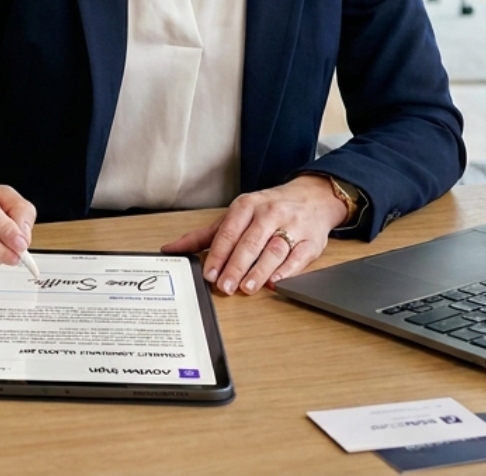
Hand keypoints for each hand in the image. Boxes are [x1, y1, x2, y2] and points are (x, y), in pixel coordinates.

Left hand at [160, 176, 349, 295]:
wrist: (313, 196)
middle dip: (236, 266)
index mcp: (247, 206)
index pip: (229, 232)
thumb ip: (204, 236)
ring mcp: (293, 226)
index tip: (209, 274)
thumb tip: (171, 249)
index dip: (218, 255)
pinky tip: (275, 282)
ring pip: (274, 250)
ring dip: (259, 271)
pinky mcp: (311, 241)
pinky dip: (287, 271)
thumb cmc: (268, 208)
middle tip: (225, 287)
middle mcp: (269, 214)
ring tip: (247, 288)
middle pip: (250, 242)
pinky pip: (298, 257)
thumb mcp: (236, 215)